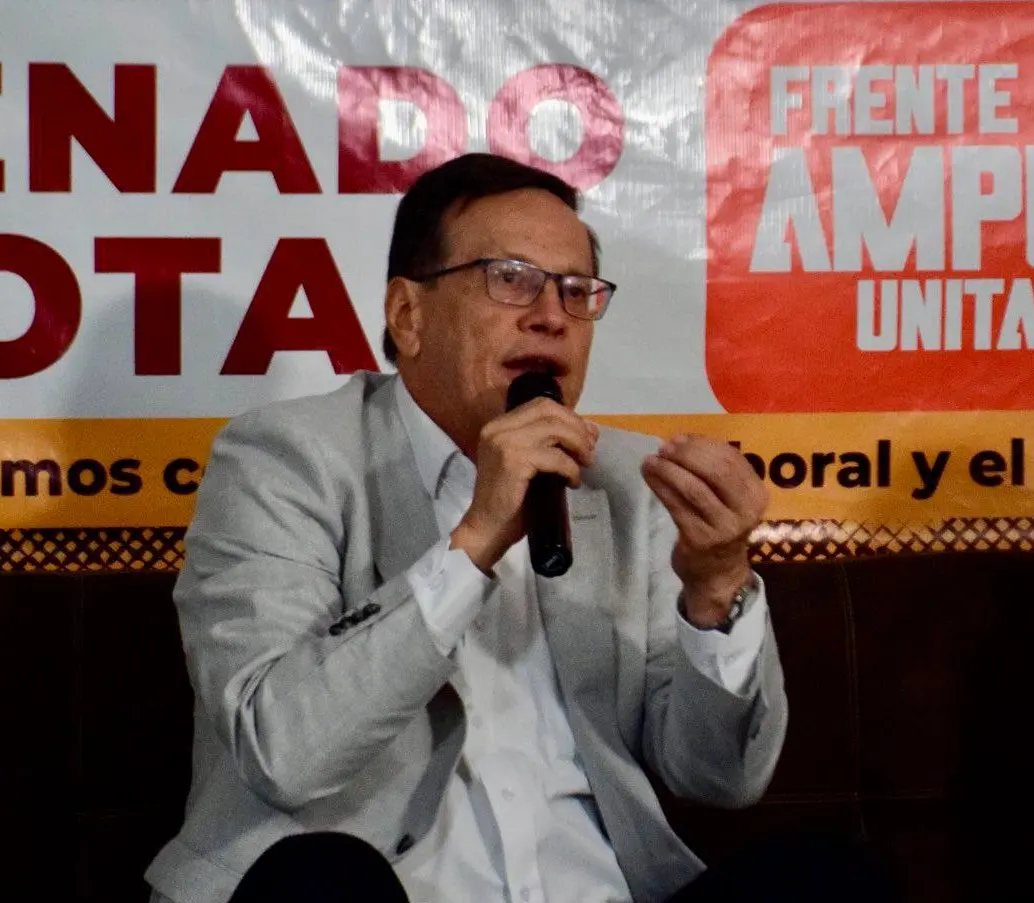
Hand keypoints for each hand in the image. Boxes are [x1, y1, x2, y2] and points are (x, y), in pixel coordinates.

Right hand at [451, 398, 597, 572]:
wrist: (486, 529)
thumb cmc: (509, 501)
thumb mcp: (527, 463)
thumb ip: (546, 444)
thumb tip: (586, 432)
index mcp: (498, 426)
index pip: (541, 405)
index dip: (569, 416)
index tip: (587, 435)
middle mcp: (498, 428)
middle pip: (549, 410)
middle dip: (576, 427)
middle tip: (590, 449)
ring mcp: (503, 442)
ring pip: (554, 429)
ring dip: (578, 445)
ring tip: (586, 464)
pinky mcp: (512, 461)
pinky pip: (555, 457)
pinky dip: (570, 468)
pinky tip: (572, 482)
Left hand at [641, 435, 767, 625]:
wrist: (717, 572)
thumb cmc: (720, 525)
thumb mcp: (729, 498)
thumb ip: (714, 469)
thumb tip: (681, 440)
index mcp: (756, 494)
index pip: (731, 458)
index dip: (702, 444)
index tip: (679, 438)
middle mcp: (745, 511)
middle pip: (716, 471)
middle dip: (686, 454)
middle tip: (664, 448)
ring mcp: (723, 527)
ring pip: (693, 488)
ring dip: (668, 469)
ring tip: (650, 461)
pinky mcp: (699, 539)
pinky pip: (676, 505)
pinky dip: (660, 486)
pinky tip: (649, 476)